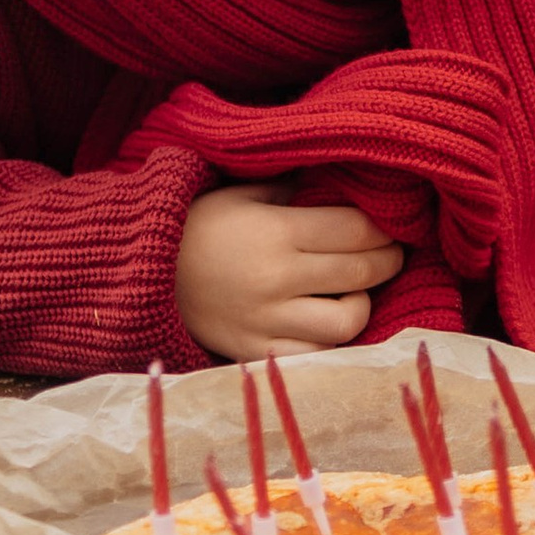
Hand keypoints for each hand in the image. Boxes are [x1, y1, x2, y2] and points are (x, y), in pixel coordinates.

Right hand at [174, 180, 404, 361]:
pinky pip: (313, 355)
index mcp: (276, 233)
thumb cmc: (198, 224)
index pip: (355, 230)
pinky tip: (327, 320)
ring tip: (358, 289)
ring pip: (346, 322)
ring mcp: (266, 322)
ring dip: (362, 303)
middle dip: (387, 260)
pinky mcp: (255, 351)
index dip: (383, 227)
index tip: (391, 224)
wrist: (143, 272)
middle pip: (359, 273)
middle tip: (392, 252)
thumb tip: (342, 179)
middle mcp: (276, 279)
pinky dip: (329, 340)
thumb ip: (293, 187)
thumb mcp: (243, 191)